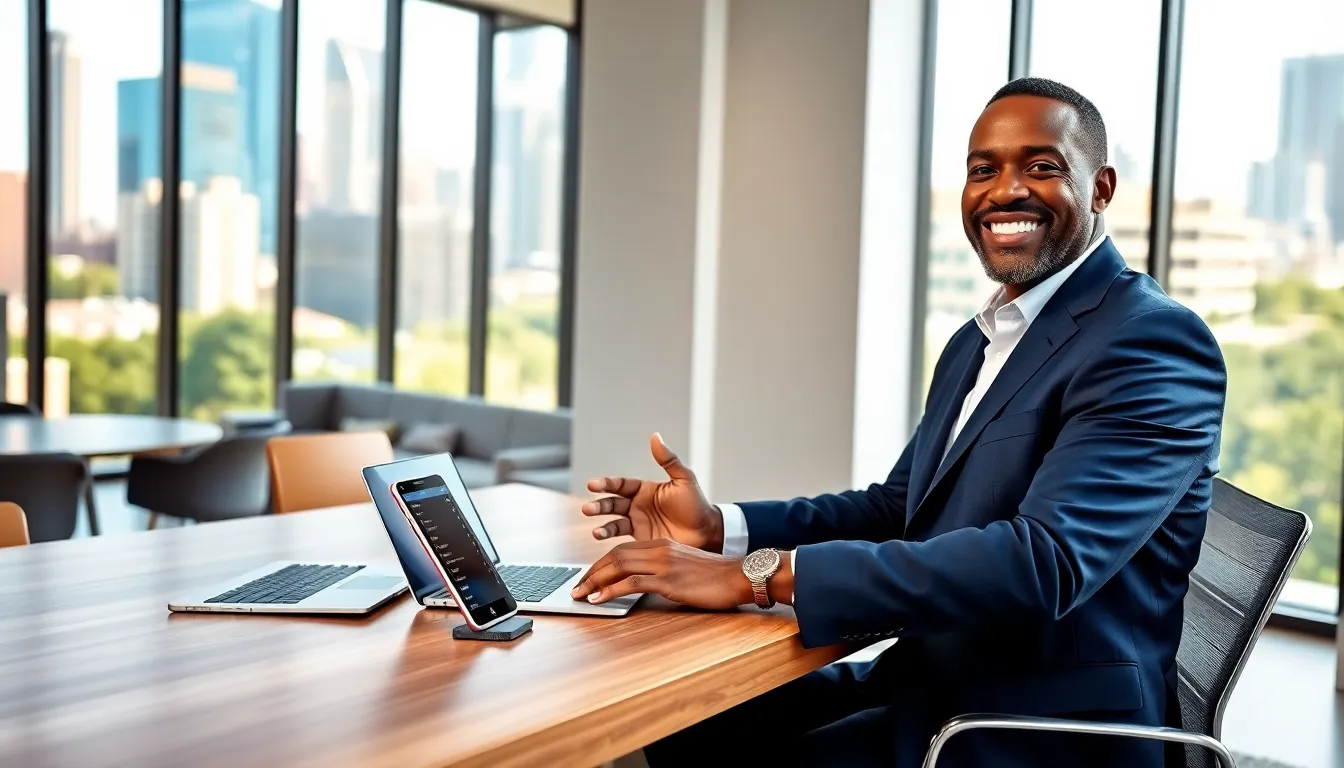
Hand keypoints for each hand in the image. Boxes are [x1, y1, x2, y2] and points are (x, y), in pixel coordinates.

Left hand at [570, 539, 752, 609]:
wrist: (739, 576)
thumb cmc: (716, 577)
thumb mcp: (685, 567)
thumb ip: (664, 570)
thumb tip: (645, 584)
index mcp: (662, 545)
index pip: (622, 550)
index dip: (601, 563)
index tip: (588, 578)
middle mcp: (659, 549)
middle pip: (614, 555)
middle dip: (591, 572)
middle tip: (576, 588)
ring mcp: (663, 563)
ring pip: (617, 566)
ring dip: (594, 580)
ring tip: (580, 594)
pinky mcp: (667, 580)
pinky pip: (631, 582)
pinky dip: (610, 590)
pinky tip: (598, 599)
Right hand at [581, 433, 724, 551]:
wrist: (707, 533)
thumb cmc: (697, 505)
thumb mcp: (684, 479)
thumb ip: (668, 460)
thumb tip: (655, 436)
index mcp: (645, 489)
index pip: (621, 484)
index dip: (606, 484)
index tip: (593, 485)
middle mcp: (638, 505)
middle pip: (612, 502)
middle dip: (599, 505)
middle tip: (587, 509)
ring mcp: (638, 522)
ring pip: (613, 520)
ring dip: (600, 521)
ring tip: (593, 525)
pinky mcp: (640, 539)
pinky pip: (620, 537)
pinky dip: (608, 536)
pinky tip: (600, 535)